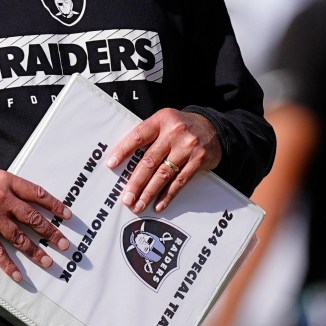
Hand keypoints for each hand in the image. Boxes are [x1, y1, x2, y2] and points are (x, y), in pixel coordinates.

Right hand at [0, 169, 72, 281]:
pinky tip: (18, 273)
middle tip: (63, 244)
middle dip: (51, 232)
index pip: (37, 193)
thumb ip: (9, 188)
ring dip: (35, 251)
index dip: (54, 205)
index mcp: (6, 181)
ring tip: (47, 261)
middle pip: (32, 218)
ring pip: (19, 237)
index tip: (66, 215)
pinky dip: (9, 265)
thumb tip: (29, 201)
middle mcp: (1, 198)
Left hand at [106, 109, 220, 213]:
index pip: (138, 136)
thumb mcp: (164, 122)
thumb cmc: (182, 127)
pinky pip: (180, 181)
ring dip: (149, 192)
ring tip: (138, 205)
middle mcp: (174, 132)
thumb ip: (148, 136)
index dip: (123, 150)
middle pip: (150, 160)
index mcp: (161, 120)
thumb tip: (124, 161)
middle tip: (126, 198)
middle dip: (136, 182)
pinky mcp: (199, 160)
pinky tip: (158, 204)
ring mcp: (188, 147)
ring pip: (163, 174)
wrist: (214, 128)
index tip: (111, 165)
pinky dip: (168, 195)